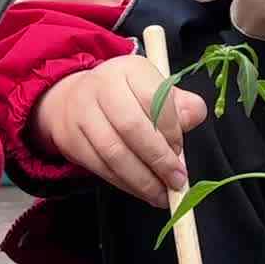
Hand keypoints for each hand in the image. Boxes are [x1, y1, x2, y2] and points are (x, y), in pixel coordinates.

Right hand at [33, 54, 206, 205]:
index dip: (171, 131)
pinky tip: (142, 191)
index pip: (154, 98)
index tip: (181, 153)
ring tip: (162, 194)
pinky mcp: (71, 139)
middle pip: (131, 127)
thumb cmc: (125, 97)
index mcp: (130, 69)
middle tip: (176, 180)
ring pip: (114, 152)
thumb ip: (180, 105)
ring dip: (142, 179)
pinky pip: (100, 167)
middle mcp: (102, 86)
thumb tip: (194, 117)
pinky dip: (124, 184)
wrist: (73, 99)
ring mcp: (82, 113)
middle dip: (159, 159)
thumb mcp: (155, 90)